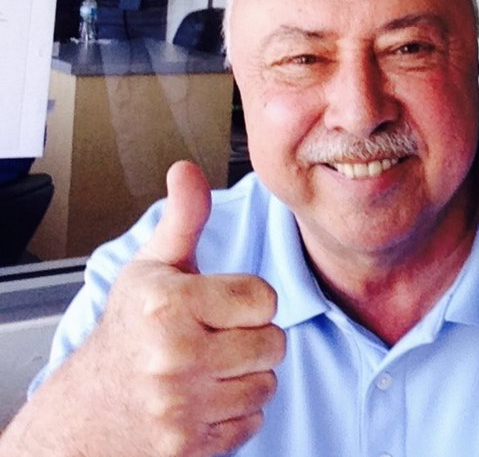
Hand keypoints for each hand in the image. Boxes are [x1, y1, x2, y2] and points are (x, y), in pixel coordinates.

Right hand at [0, 162, 285, 456]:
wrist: (85, 413)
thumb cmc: (128, 333)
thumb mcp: (151, 269)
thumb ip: (183, 219)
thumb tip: (187, 170)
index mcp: (168, 306)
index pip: (264, 298)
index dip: (248, 300)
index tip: (219, 305)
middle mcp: (173, 357)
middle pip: (273, 343)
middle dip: (251, 339)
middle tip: (215, 339)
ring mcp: (181, 407)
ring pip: (267, 383)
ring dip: (246, 377)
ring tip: (209, 369)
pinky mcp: (190, 447)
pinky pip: (253, 422)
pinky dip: (235, 414)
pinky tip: (204, 401)